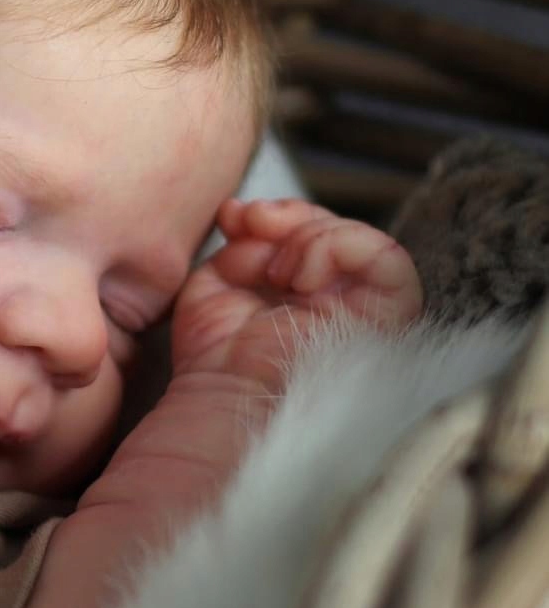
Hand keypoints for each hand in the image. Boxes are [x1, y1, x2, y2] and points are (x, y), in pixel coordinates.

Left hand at [171, 198, 423, 389]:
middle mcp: (340, 295)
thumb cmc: (216, 354)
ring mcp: (366, 307)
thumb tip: (244, 209)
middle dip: (292, 215)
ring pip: (365, 238)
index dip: (277, 212)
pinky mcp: (387, 318)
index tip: (235, 216)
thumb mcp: (216, 281)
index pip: (311, 228)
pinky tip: (302, 277)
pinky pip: (391, 261)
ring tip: (275, 269)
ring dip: (311, 235)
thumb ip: (238, 242)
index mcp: (303, 287)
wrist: (224, 398)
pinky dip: (342, 250)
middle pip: (338, 227)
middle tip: (252, 223)